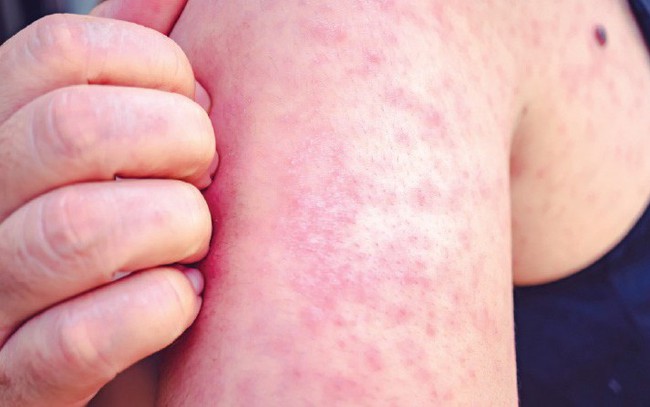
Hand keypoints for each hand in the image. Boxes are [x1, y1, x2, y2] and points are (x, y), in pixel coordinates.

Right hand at [0, 1, 215, 404]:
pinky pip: (78, 343)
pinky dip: (158, 310)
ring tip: (196, 242)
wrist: (114, 352)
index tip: (198, 108)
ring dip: (174, 226)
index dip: (160, 68)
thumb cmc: (129, 230)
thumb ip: (129, 68)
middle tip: (206, 174)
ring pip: (76, 231)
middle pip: (74, 131)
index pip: (64, 51)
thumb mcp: (118, 140)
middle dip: (180, 143)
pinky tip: (183, 299)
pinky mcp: (21, 385)